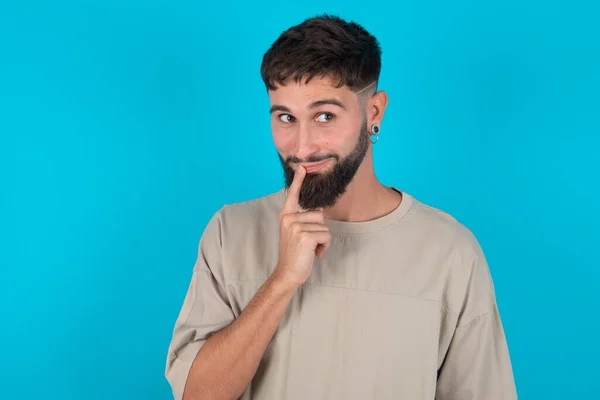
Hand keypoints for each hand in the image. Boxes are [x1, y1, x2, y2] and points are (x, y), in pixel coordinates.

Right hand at [273, 166, 331, 286]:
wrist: (288, 273)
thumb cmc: (296, 254)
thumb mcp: (297, 233)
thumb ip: (304, 220)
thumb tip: (318, 211)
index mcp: (286, 216)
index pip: (292, 194)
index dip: (298, 181)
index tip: (302, 167)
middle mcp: (288, 218)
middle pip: (319, 214)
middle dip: (320, 230)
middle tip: (309, 243)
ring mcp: (295, 226)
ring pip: (324, 226)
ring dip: (323, 240)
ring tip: (311, 249)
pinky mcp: (304, 236)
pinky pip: (326, 235)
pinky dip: (325, 246)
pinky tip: (315, 253)